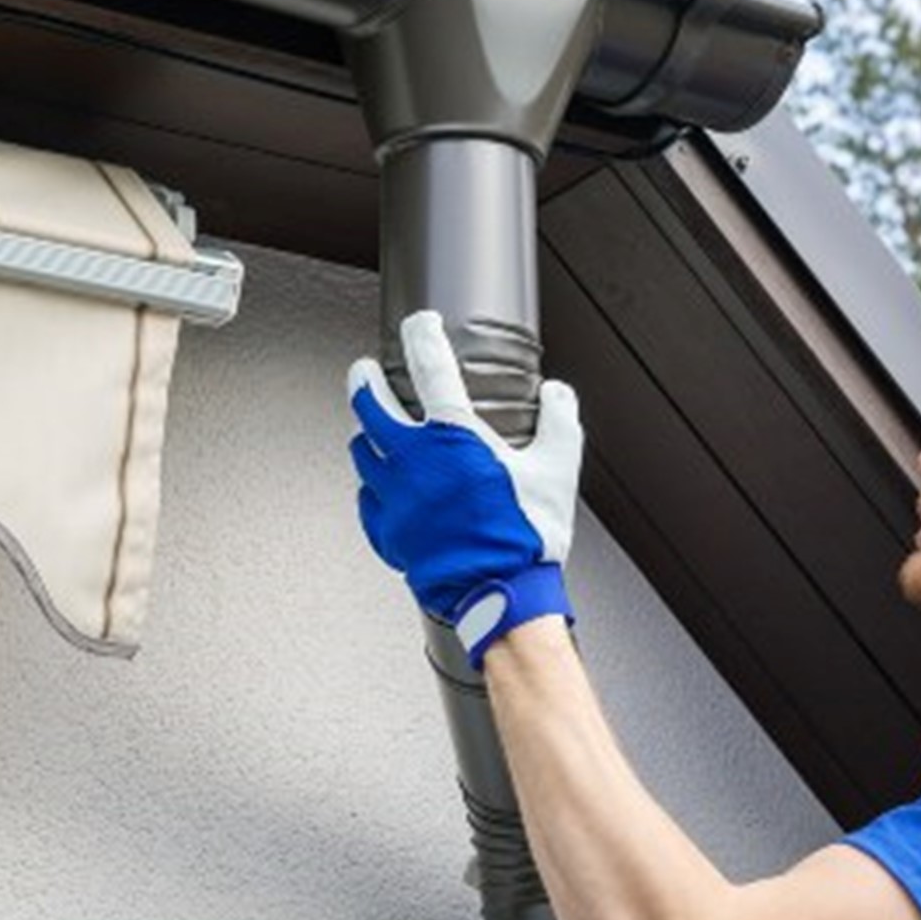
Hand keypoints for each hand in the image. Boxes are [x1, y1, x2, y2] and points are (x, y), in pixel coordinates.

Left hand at [346, 309, 581, 664]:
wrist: (500, 595)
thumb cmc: (526, 535)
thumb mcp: (559, 468)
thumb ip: (559, 421)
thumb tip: (558, 394)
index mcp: (453, 435)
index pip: (428, 365)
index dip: (421, 335)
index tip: (418, 323)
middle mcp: (413, 460)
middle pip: (369, 404)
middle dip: (365, 380)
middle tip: (366, 371)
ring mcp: (394, 497)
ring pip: (361, 451)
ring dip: (366, 433)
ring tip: (373, 428)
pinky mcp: (388, 531)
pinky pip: (367, 500)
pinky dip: (372, 487)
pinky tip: (380, 487)